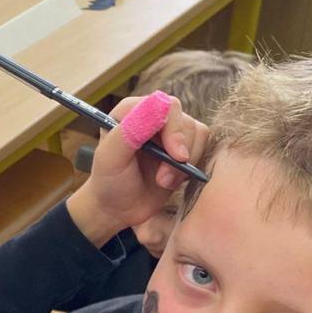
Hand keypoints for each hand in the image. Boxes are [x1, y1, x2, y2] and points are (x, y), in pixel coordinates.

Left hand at [67, 92, 209, 243]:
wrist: (118, 209)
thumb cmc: (109, 182)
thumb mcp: (111, 158)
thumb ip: (130, 131)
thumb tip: (157, 104)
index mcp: (132, 111)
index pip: (164, 105)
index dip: (174, 129)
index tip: (175, 156)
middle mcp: (153, 116)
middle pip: (184, 120)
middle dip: (180, 151)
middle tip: (164, 179)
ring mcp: (169, 132)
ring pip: (197, 133)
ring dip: (184, 164)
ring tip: (163, 182)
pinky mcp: (183, 148)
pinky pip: (202, 147)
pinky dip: (192, 168)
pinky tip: (171, 182)